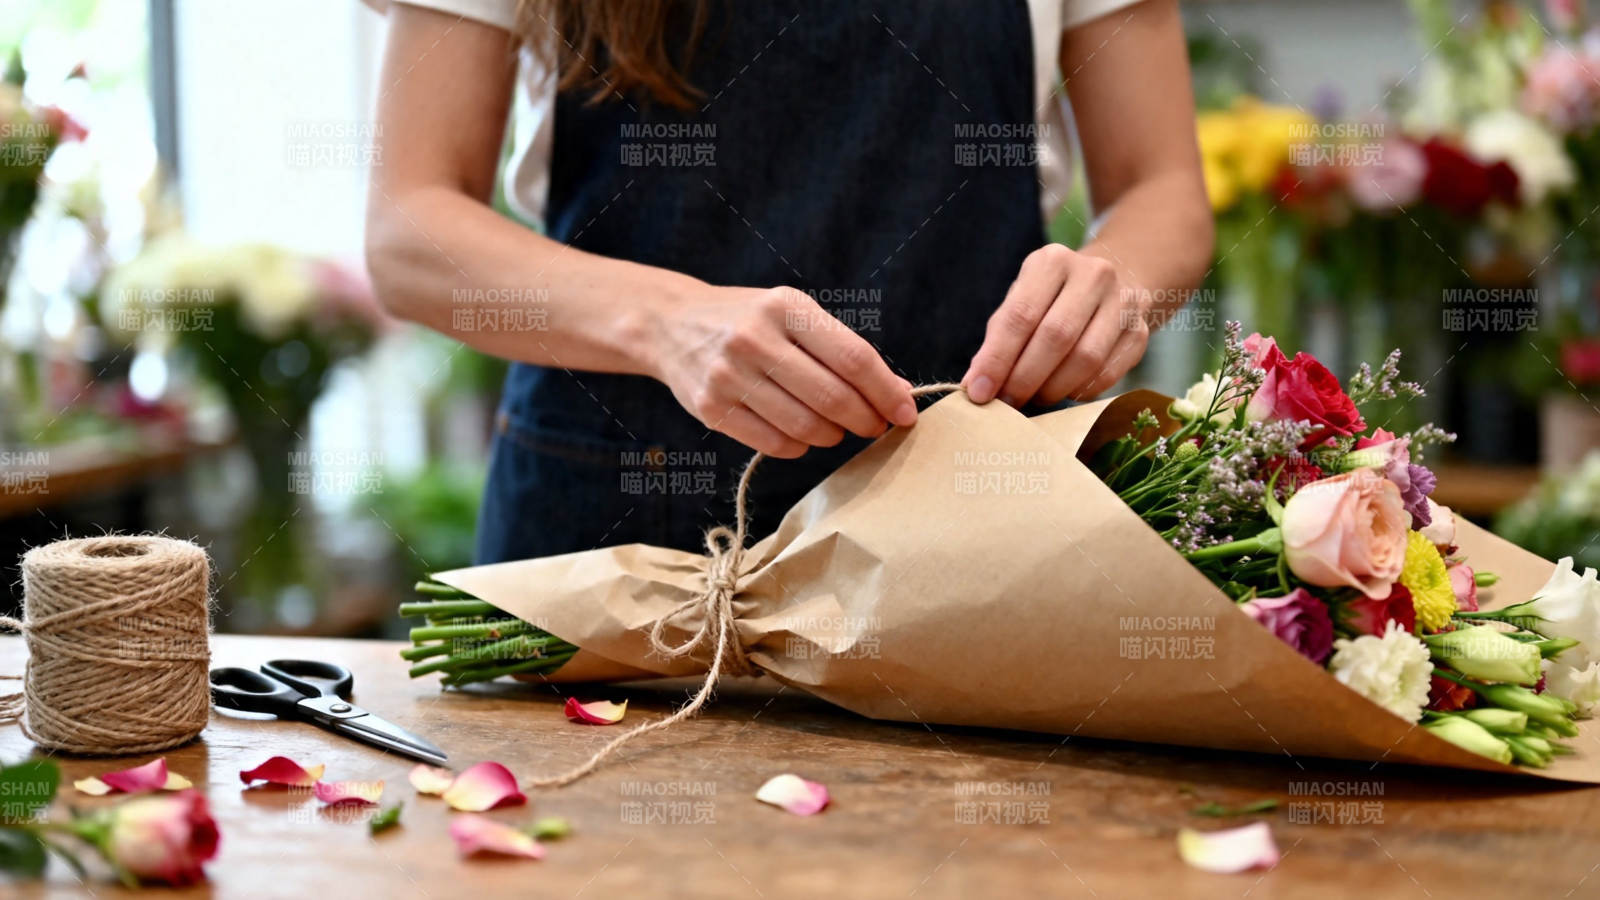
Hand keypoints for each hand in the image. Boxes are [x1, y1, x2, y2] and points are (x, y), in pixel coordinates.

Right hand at [650, 286, 916, 457]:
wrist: (671, 324)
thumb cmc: (750, 321)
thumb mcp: (793, 315)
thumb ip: (841, 349)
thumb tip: (897, 392)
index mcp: (785, 308)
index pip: (852, 358)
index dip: (886, 391)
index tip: (905, 412)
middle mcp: (754, 338)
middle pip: (832, 398)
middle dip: (865, 420)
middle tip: (875, 427)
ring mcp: (728, 375)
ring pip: (805, 427)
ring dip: (833, 436)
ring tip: (836, 429)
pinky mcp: (711, 408)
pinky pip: (774, 444)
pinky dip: (799, 447)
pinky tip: (801, 435)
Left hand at [961, 244, 1150, 406]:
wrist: (1116, 280)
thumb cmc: (1053, 298)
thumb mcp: (1022, 300)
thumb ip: (999, 338)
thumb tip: (977, 384)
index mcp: (1052, 262)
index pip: (1020, 316)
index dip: (997, 359)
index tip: (977, 392)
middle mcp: (1093, 275)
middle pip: (1055, 337)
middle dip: (1025, 378)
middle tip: (1006, 404)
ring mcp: (1124, 301)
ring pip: (1086, 358)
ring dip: (1053, 388)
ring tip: (1034, 398)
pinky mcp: (1140, 331)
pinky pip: (1108, 373)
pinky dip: (1080, 391)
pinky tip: (1065, 392)